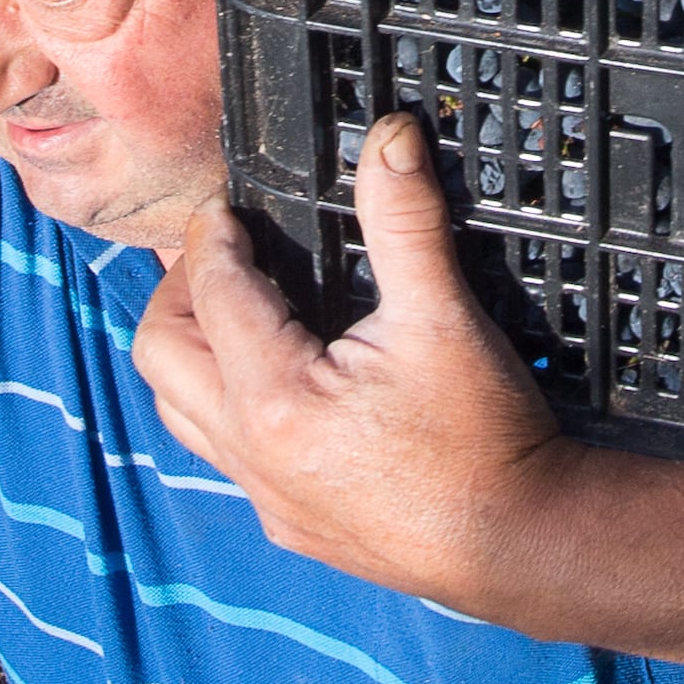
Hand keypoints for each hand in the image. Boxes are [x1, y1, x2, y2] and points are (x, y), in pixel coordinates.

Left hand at [132, 111, 574, 605]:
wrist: (523, 545)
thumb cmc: (486, 438)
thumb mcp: (444, 318)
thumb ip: (405, 221)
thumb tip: (389, 138)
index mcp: (275, 398)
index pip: (211, 293)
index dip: (212, 236)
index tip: (226, 204)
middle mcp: (251, 454)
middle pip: (160, 355)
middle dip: (177, 293)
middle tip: (223, 254)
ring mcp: (267, 497)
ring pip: (183, 412)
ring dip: (195, 354)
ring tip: (238, 310)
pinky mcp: (291, 524)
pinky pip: (225, 455)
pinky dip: (228, 405)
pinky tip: (278, 383)